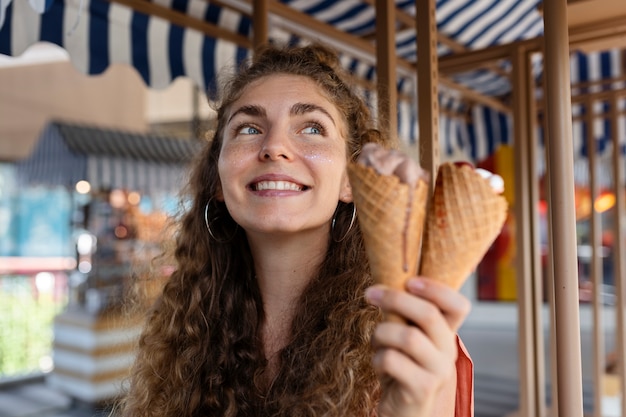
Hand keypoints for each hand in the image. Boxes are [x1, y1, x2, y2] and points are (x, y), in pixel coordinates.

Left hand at [365, 277, 470, 416]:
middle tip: (370, 294)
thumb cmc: (401, 368)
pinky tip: (379, 364)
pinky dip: (377, 358)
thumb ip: (404, 316)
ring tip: (375, 341)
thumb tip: (383, 285)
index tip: (409, 281)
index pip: (459, 305)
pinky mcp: (421, 388)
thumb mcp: (406, 338)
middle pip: (429, 315)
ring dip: (381, 333)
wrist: (402, 411)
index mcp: (446, 334)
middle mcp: (448, 352)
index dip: (437, 289)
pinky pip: (392, 360)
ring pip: (408, 337)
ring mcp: (437, 372)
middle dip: (395, 299)